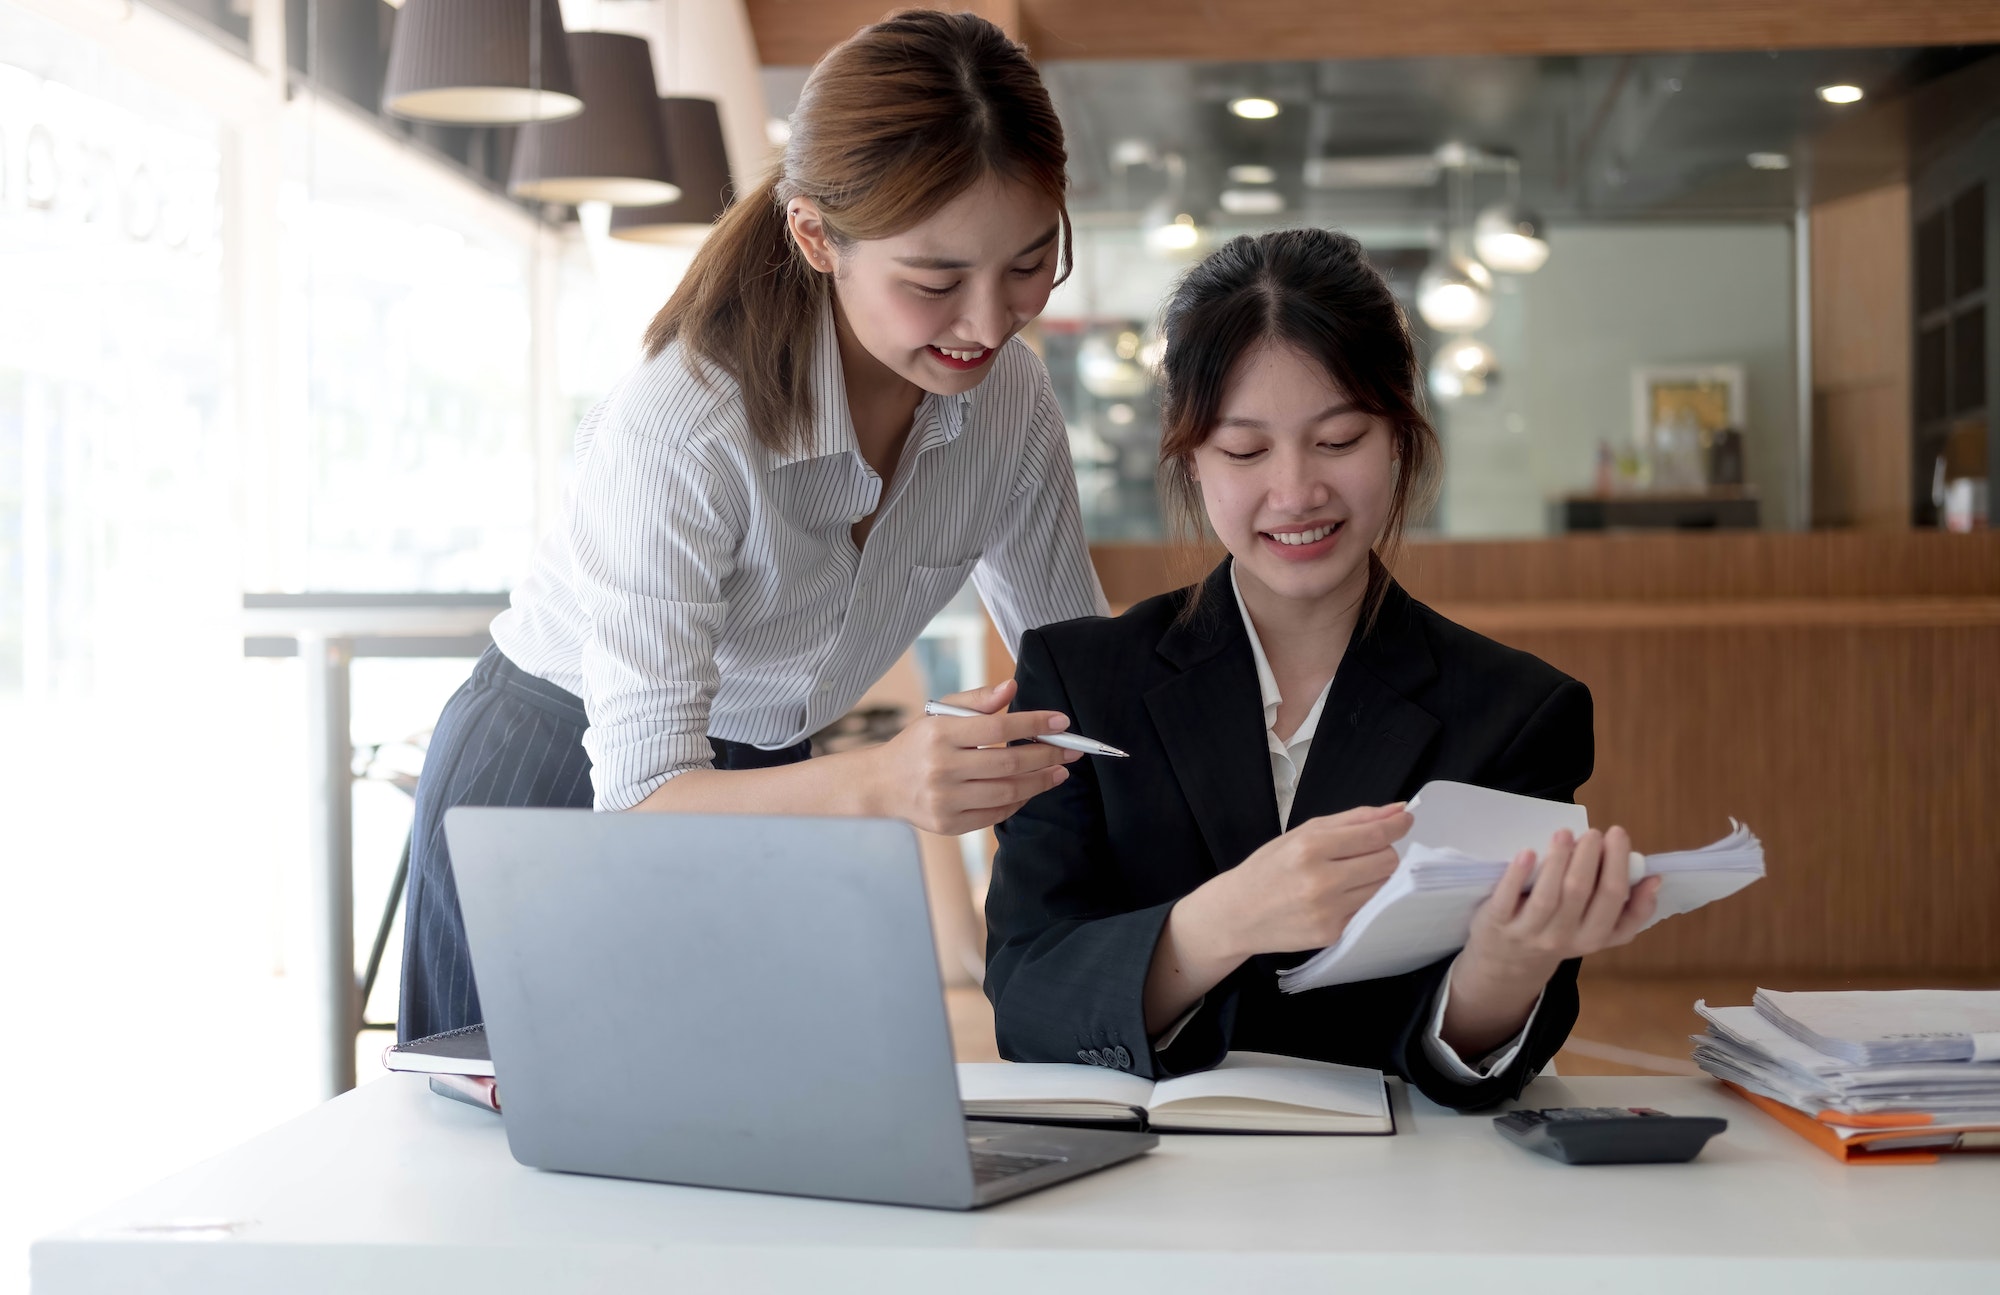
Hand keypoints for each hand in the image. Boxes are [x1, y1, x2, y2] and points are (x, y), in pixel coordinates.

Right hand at [864, 678, 1079, 835]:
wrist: (882, 783)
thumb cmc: (919, 744)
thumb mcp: (940, 714)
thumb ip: (977, 700)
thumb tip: (1012, 687)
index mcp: (939, 734)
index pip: (998, 727)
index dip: (1034, 724)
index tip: (1061, 722)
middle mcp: (941, 768)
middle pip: (1008, 763)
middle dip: (1047, 755)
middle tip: (1071, 750)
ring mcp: (945, 800)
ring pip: (1007, 792)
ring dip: (1040, 782)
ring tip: (1059, 771)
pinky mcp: (949, 824)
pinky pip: (996, 814)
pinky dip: (1019, 801)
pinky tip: (1032, 789)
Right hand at [1201, 803, 1411, 958]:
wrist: (1236, 914)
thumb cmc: (1269, 868)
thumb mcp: (1301, 833)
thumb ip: (1352, 820)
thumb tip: (1397, 810)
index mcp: (1310, 848)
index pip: (1374, 835)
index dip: (1396, 826)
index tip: (1406, 820)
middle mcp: (1321, 881)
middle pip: (1387, 862)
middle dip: (1383, 852)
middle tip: (1363, 853)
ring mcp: (1328, 912)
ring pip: (1383, 888)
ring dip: (1374, 877)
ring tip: (1348, 876)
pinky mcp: (1332, 934)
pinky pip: (1367, 910)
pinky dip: (1360, 900)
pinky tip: (1337, 897)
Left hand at [1458, 826, 1662, 993]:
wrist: (1509, 964)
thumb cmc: (1561, 933)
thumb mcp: (1597, 932)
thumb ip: (1629, 909)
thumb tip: (1654, 879)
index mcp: (1593, 937)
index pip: (1613, 900)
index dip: (1618, 866)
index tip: (1618, 835)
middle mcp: (1563, 937)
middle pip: (1580, 893)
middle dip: (1590, 857)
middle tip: (1594, 832)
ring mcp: (1528, 932)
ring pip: (1548, 896)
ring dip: (1558, 861)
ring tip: (1565, 833)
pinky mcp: (1497, 923)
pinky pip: (1508, 898)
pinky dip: (1518, 875)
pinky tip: (1528, 852)